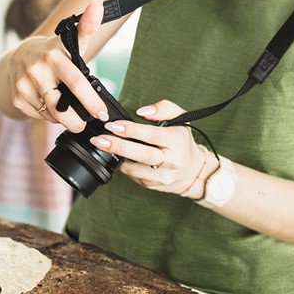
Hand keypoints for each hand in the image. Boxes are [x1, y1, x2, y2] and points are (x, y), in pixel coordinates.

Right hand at [1, 0, 110, 131]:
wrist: (17, 58)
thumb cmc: (52, 52)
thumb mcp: (69, 41)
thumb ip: (87, 26)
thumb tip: (99, 2)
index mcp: (53, 56)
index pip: (76, 82)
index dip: (90, 100)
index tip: (102, 113)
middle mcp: (36, 71)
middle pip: (61, 107)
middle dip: (76, 121)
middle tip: (87, 124)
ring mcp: (23, 86)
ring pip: (51, 114)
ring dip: (64, 118)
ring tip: (71, 113)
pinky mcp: (16, 99)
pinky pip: (39, 116)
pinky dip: (49, 117)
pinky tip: (52, 108)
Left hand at [89, 99, 211, 194]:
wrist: (193, 171)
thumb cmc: (182, 141)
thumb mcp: (181, 119)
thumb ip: (164, 108)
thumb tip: (142, 111)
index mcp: (177, 140)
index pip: (153, 135)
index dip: (132, 130)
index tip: (114, 125)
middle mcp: (172, 160)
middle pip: (144, 154)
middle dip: (120, 146)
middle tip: (100, 139)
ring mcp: (164, 175)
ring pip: (138, 170)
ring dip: (118, 159)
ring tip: (100, 147)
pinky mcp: (155, 185)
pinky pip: (136, 177)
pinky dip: (124, 168)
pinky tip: (114, 158)